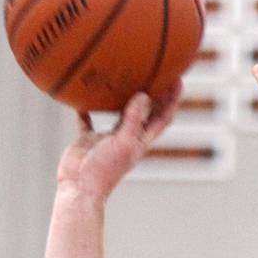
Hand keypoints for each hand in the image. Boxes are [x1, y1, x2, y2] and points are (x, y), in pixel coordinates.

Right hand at [56, 85, 181, 199]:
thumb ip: (133, 119)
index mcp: (141, 140)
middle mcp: (128, 136)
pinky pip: (88, 119)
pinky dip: (87, 107)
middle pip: (146, 111)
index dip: (173, 99)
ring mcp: (109, 137)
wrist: (80, 187)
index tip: (178, 79)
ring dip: (123, 96)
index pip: (163, 116)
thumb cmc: (105, 169)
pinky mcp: (89, 138)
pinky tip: (84, 92)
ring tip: (124, 76)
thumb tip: (144, 95)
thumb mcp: (123, 142)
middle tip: (156, 70)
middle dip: (154, 93)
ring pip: (119, 112)